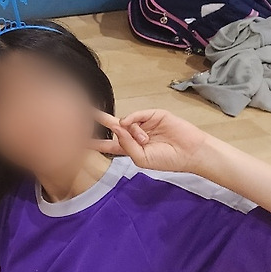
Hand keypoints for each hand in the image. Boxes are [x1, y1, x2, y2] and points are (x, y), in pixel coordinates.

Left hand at [92, 108, 214, 173]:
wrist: (190, 152)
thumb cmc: (168, 159)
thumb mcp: (141, 159)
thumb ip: (126, 145)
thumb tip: (118, 125)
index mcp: (130, 148)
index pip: (109, 144)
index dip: (95, 142)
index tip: (80, 141)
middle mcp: (135, 134)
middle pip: (113, 125)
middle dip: (100, 120)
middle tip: (85, 112)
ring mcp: (144, 124)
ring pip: (127, 123)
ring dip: (133, 132)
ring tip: (146, 140)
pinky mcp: (154, 115)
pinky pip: (137, 115)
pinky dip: (134, 120)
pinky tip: (138, 128)